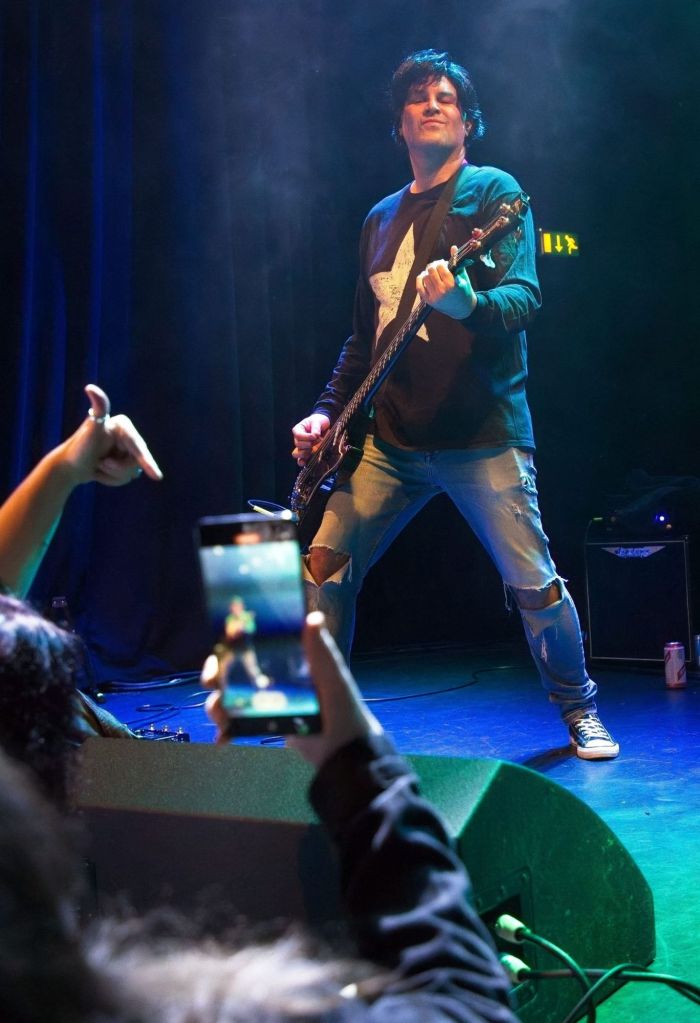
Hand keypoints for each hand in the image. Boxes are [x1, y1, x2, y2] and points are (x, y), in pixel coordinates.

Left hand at [58, 384, 162, 486]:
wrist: (67, 465)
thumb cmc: (78, 447)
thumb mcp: (91, 429)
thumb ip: (98, 408)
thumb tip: (89, 387)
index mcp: (124, 425)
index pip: (138, 447)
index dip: (148, 463)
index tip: (157, 477)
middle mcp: (128, 435)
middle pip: (136, 463)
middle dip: (117, 468)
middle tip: (100, 463)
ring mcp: (126, 450)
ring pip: (132, 473)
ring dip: (113, 475)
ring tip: (98, 466)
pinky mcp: (123, 462)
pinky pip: (127, 478)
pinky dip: (112, 479)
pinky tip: (100, 471)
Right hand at [202, 611, 382, 764]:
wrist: (344, 751)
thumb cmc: (343, 708)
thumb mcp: (333, 678)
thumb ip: (322, 651)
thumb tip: (313, 617)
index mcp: (287, 661)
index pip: (254, 645)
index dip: (233, 643)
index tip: (220, 644)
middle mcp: (273, 678)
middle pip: (233, 671)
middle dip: (215, 674)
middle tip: (212, 679)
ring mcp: (266, 702)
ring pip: (230, 698)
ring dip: (217, 704)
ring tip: (220, 714)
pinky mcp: (264, 725)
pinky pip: (237, 725)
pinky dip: (226, 730)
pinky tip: (223, 738)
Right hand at [291, 413, 329, 465]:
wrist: (323, 425)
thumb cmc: (318, 421)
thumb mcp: (317, 421)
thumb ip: (316, 428)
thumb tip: (315, 436)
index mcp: (298, 430)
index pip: (298, 435)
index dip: (307, 437)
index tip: (315, 436)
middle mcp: (298, 439)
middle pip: (298, 445)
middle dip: (308, 444)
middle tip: (317, 440)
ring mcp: (302, 447)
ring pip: (297, 454)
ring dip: (306, 453)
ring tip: (313, 450)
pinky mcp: (306, 453)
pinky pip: (301, 460)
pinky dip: (303, 462)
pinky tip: (306, 463)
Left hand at [416, 245, 476, 319]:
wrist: (463, 309)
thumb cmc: (464, 290)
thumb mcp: (463, 276)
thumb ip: (457, 261)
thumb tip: (453, 247)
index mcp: (452, 284)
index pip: (440, 267)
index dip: (441, 263)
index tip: (444, 264)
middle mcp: (442, 291)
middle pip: (431, 271)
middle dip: (434, 266)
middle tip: (437, 267)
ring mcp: (434, 297)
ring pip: (425, 278)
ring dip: (428, 273)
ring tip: (432, 272)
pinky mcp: (429, 301)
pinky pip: (419, 287)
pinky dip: (420, 280)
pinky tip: (423, 276)